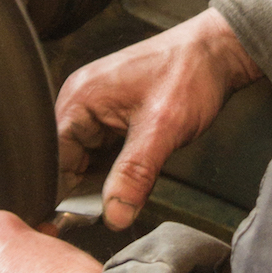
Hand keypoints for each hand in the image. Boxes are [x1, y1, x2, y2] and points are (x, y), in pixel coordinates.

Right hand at [55, 7, 262, 230]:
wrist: (217, 52)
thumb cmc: (189, 74)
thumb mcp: (162, 130)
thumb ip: (135, 174)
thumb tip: (113, 216)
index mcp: (79, 99)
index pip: (54, 159)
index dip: (68, 193)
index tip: (86, 220)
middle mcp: (79, 101)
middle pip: (67, 162)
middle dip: (89, 189)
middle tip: (118, 208)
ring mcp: (95, 107)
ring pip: (86, 160)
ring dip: (105, 179)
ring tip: (132, 186)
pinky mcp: (111, 114)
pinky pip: (103, 152)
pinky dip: (117, 169)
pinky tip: (135, 174)